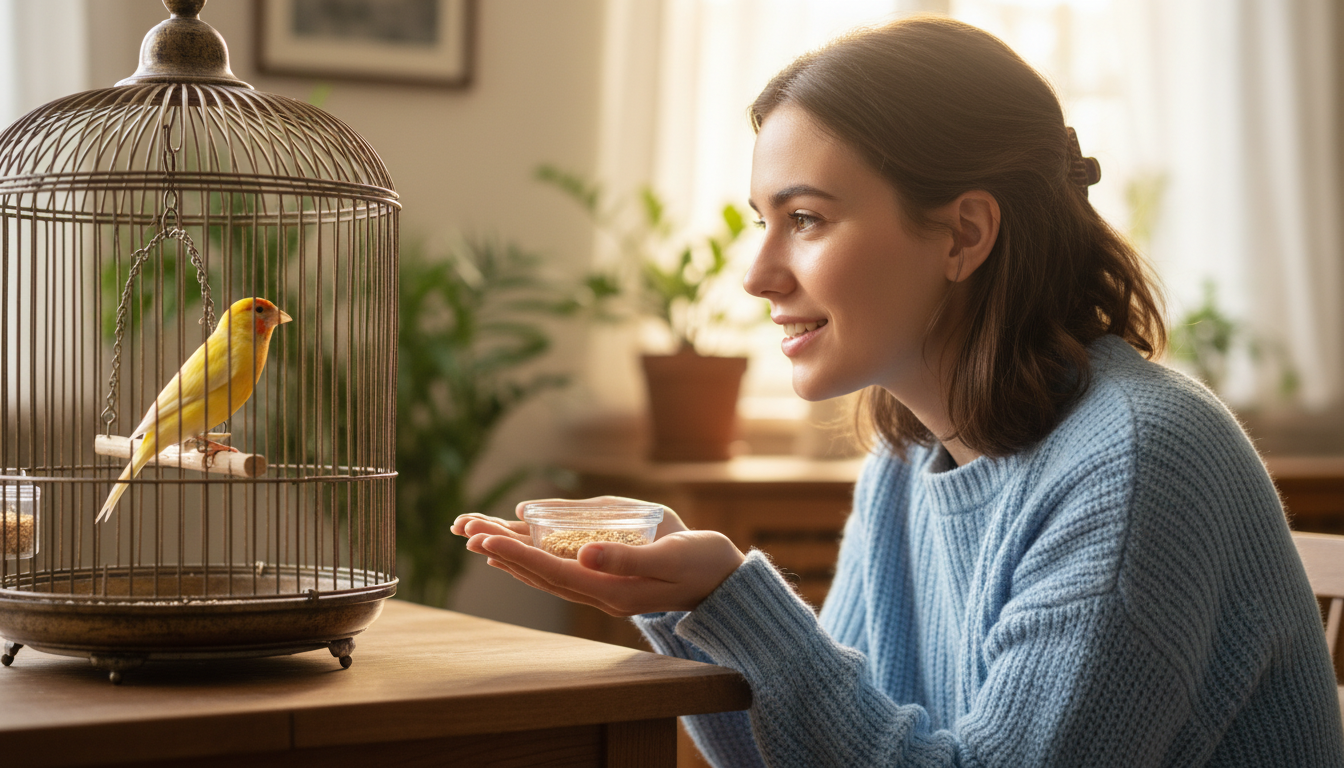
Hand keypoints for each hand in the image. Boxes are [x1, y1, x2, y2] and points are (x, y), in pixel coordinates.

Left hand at [450, 497, 745, 615]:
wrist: (723, 580)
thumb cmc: (702, 562)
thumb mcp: (670, 556)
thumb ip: (627, 558)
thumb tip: (584, 553)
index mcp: (612, 589)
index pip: (553, 570)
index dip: (517, 553)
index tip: (486, 539)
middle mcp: (600, 593)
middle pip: (539, 572)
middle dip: (502, 550)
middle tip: (465, 530)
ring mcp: (601, 588)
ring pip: (544, 572)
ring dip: (510, 554)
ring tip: (475, 536)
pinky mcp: (606, 579)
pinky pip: (559, 569)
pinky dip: (532, 558)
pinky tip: (516, 548)